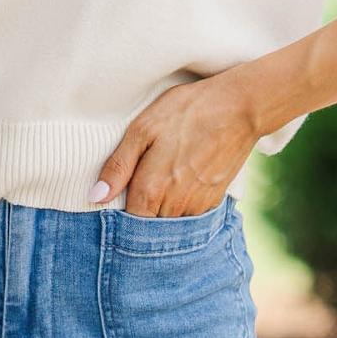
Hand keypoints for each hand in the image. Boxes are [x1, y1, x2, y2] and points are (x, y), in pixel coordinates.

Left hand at [90, 70, 259, 215]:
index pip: (127, 225)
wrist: (239, 108)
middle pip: (148, 229)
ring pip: (169, 225)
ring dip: (160, 214)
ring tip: (160, 185)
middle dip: (139, 218)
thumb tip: (96, 196)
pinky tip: (179, 186)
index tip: (115, 205)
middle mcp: (174, 206)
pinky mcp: (213, 203)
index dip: (118, 219)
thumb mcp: (143, 129)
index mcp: (152, 189)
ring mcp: (197, 207)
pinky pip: (189, 218)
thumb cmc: (187, 112)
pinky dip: (180, 210)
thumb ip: (118, 166)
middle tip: (137, 192)